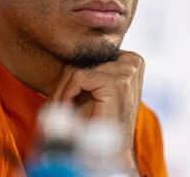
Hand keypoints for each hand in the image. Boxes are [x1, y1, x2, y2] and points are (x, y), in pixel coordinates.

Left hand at [48, 50, 144, 173]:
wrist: (108, 151)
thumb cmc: (97, 120)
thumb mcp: (91, 86)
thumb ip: (86, 64)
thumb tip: (62, 38)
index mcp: (130, 58)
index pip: (89, 54)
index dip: (72, 76)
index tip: (62, 96)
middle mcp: (133, 60)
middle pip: (82, 59)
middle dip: (65, 83)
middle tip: (56, 104)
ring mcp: (128, 69)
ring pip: (76, 68)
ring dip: (63, 90)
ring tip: (60, 108)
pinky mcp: (118, 81)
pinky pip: (78, 77)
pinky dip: (66, 94)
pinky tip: (66, 109)